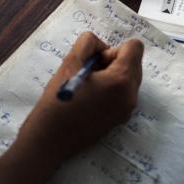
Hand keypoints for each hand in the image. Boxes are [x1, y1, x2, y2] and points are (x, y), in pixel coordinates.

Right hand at [19, 32, 143, 162]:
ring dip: (112, 76)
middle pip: (134, 62)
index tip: (94, 63)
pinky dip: (111, 90)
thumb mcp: (70, 62)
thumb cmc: (58, 100)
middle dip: (113, 62)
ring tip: (88, 88)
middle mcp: (131, 95)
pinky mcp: (121, 120)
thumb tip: (102, 46)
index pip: (134, 47)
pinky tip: (90, 100)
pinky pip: (124, 94)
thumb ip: (88, 43)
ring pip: (129, 78)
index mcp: (122, 80)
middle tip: (88, 75)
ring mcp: (128, 110)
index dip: (112, 49)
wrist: (49, 140)